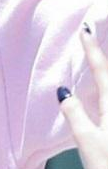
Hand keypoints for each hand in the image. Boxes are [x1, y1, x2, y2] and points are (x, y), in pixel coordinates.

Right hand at [58, 25, 107, 168]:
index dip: (91, 48)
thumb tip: (64, 92)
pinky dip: (107, 86)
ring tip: (101, 62)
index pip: (100, 69)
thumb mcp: (86, 140)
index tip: (86, 29)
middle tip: (95, 38)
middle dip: (102, 56)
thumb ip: (74, 113)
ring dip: (106, 73)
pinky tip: (103, 95)